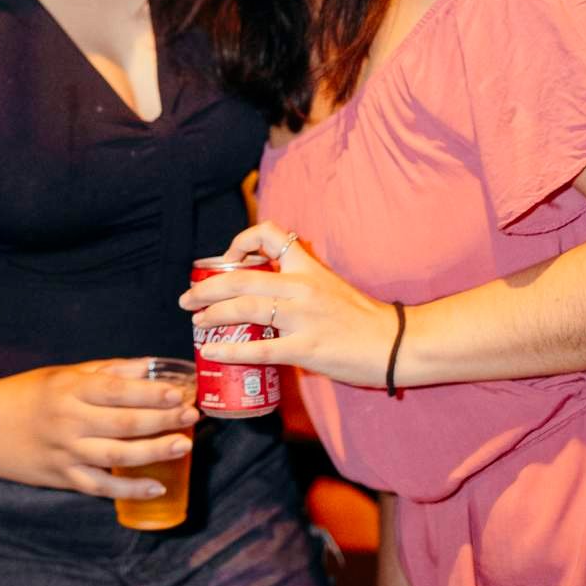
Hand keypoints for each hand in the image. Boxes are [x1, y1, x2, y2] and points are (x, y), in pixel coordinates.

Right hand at [0, 358, 198, 499]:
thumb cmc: (24, 394)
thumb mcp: (63, 374)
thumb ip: (107, 372)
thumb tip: (150, 367)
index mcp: (69, 389)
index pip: (119, 390)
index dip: (153, 393)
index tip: (182, 392)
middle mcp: (68, 421)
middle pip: (125, 422)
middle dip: (163, 420)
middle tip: (192, 416)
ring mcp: (65, 452)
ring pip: (118, 455)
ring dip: (155, 451)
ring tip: (184, 445)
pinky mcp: (61, 478)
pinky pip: (102, 486)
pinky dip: (131, 488)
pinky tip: (158, 486)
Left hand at [178, 220, 396, 386]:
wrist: (397, 343)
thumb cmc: (364, 318)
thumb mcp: (331, 286)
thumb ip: (300, 285)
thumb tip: (266, 294)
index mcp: (308, 268)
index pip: (269, 234)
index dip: (240, 242)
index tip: (226, 259)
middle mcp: (302, 287)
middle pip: (242, 278)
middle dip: (207, 288)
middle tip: (187, 299)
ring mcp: (303, 318)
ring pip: (244, 308)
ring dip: (212, 314)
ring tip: (195, 322)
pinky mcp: (306, 349)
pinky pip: (259, 349)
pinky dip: (230, 349)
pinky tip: (212, 351)